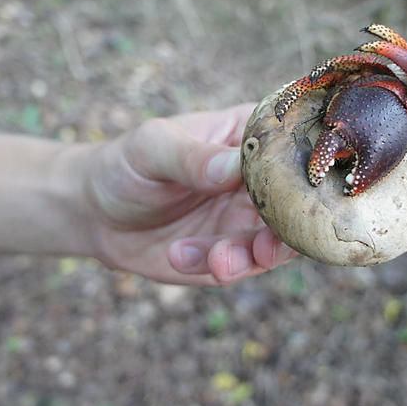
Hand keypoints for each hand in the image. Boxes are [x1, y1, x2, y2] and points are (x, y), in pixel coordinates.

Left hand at [82, 104, 297, 284]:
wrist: (94, 213)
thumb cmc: (126, 164)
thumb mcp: (151, 149)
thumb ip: (191, 158)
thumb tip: (232, 168)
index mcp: (252, 137)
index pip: (299, 145)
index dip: (312, 168)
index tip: (304, 192)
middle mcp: (261, 180)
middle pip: (301, 203)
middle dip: (287, 231)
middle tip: (263, 248)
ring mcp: (249, 220)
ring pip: (277, 244)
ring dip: (250, 257)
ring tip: (217, 262)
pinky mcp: (232, 255)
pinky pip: (241, 267)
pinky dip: (217, 268)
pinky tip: (179, 255)